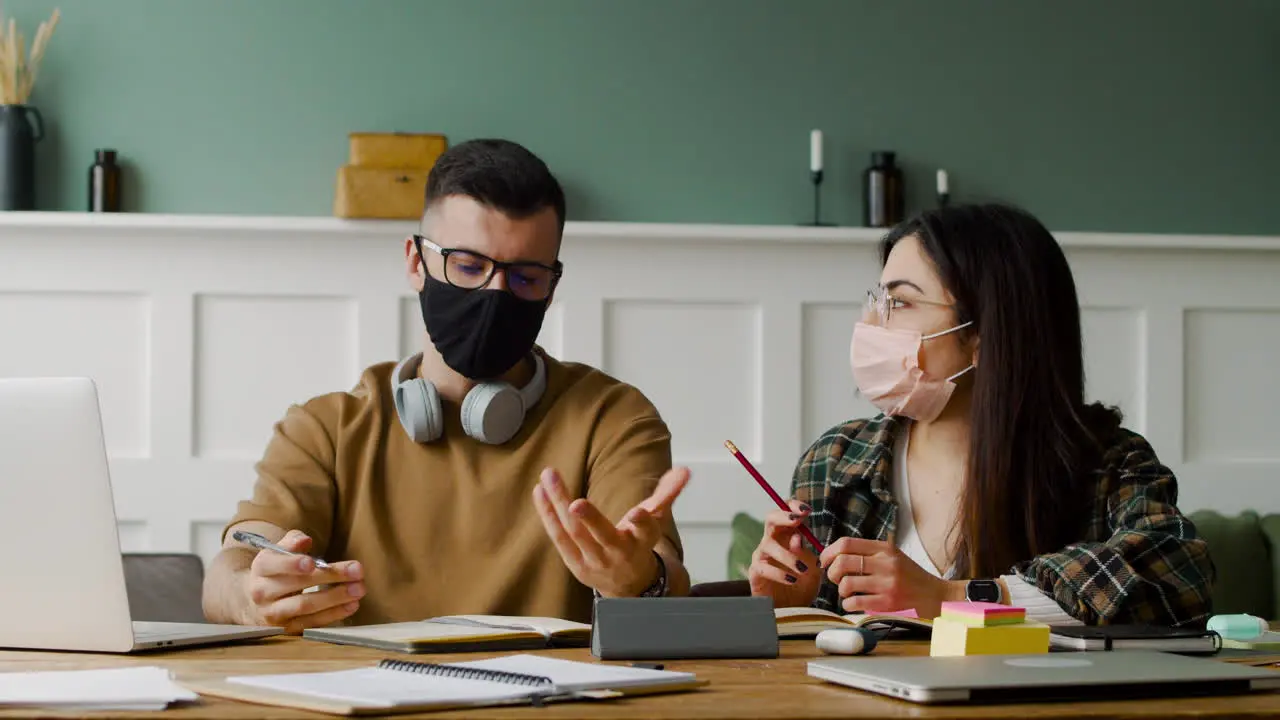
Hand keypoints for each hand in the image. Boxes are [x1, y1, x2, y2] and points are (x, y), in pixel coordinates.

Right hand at [242, 530, 364, 632]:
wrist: (253, 602)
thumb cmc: (274, 571)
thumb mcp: (278, 552)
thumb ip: (292, 542)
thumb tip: (305, 540)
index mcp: (261, 568)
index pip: (274, 565)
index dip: (292, 564)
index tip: (313, 563)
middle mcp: (263, 592)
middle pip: (297, 585)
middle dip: (330, 577)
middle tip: (357, 570)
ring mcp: (274, 613)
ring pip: (305, 606)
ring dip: (336, 598)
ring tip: (359, 589)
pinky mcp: (286, 629)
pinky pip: (312, 623)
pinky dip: (334, 614)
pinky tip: (352, 605)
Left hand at [533, 466, 687, 596]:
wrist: (626, 584)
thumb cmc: (639, 543)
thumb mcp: (656, 520)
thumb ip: (667, 494)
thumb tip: (685, 471)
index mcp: (641, 541)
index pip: (646, 532)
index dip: (642, 522)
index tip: (637, 513)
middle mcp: (618, 553)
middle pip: (603, 536)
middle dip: (590, 519)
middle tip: (576, 503)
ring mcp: (594, 560)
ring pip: (575, 533)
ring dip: (559, 504)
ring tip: (549, 476)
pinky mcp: (574, 562)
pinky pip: (558, 536)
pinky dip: (548, 514)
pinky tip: (539, 491)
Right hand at [747, 500, 820, 606]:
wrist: (794, 608)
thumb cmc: (804, 583)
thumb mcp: (812, 566)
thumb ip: (806, 551)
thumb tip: (797, 538)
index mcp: (788, 534)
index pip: (786, 511)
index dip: (794, 506)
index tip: (807, 511)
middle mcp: (772, 540)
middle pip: (771, 518)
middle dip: (783, 516)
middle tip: (796, 520)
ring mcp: (761, 555)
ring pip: (768, 544)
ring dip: (787, 555)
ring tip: (803, 570)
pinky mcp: (755, 572)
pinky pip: (763, 567)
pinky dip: (779, 573)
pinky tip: (793, 580)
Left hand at [819, 536, 957, 616]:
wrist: (936, 596)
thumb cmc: (910, 577)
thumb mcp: (892, 556)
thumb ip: (868, 553)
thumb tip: (833, 556)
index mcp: (884, 549)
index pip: (846, 543)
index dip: (828, 552)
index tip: (824, 561)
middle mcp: (886, 563)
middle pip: (842, 562)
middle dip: (832, 572)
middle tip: (835, 579)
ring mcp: (887, 584)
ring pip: (846, 583)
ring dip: (840, 590)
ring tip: (847, 592)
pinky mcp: (887, 603)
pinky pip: (854, 602)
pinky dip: (847, 604)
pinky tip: (853, 603)